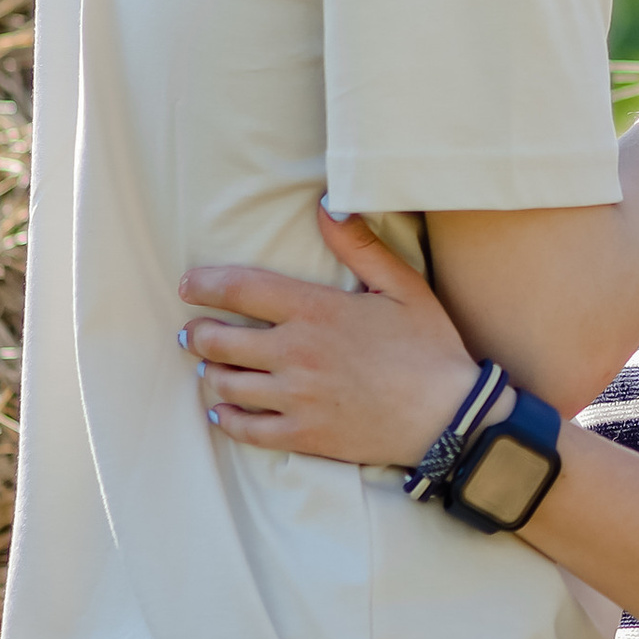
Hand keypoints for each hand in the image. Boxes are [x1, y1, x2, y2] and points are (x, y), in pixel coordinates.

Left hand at [182, 207, 478, 466]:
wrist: (449, 415)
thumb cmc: (429, 346)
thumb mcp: (404, 286)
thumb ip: (360, 246)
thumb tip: (327, 205)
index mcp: (317, 311)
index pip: (241, 289)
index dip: (205, 284)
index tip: (188, 285)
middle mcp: (297, 353)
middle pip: (219, 340)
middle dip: (199, 333)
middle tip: (195, 332)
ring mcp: (296, 397)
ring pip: (225, 383)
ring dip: (210, 373)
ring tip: (210, 367)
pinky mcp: (302, 434)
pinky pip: (244, 428)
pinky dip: (226, 418)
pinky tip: (224, 410)